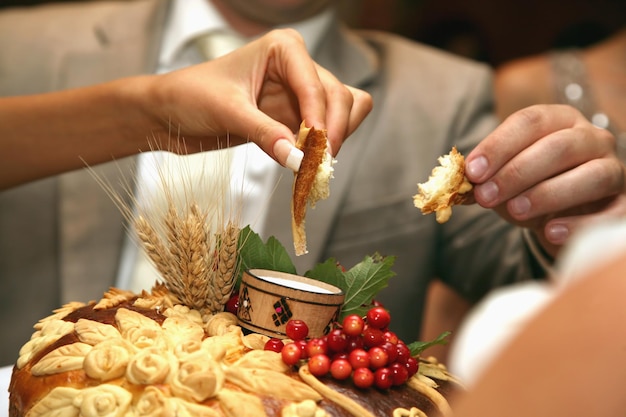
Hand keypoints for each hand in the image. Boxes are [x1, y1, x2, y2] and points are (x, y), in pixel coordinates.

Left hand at [148, 28, 372, 169]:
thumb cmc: (190, 96)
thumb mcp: (226, 111)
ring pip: (342, 113)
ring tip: (313, 166)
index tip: (317, 150)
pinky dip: (324, 149)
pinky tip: (307, 164)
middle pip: (338, 98)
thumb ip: (264, 133)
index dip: (321, 119)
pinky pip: (325, 133)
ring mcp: (299, 94)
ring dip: (334, 140)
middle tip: (317, 164)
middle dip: (332, 132)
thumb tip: (297, 159)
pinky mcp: (295, 118)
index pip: (316, 84)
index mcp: (283, 49)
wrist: (170, 113)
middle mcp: (297, 67)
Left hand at [464, 104, 625, 255]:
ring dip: (547, 193)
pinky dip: (580, 224)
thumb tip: (468, 182)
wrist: (561, 216)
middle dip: (516, 172)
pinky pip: (611, 212)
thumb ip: (488, 177)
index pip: (530, 121)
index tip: (473, 171)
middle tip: (486, 196)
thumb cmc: (528, 188)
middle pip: (558, 146)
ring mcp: (612, 169)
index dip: (499, 146)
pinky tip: (551, 231)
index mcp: (558, 120)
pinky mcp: (623, 204)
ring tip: (515, 211)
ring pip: (591, 175)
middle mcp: (591, 138)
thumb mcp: (504, 179)